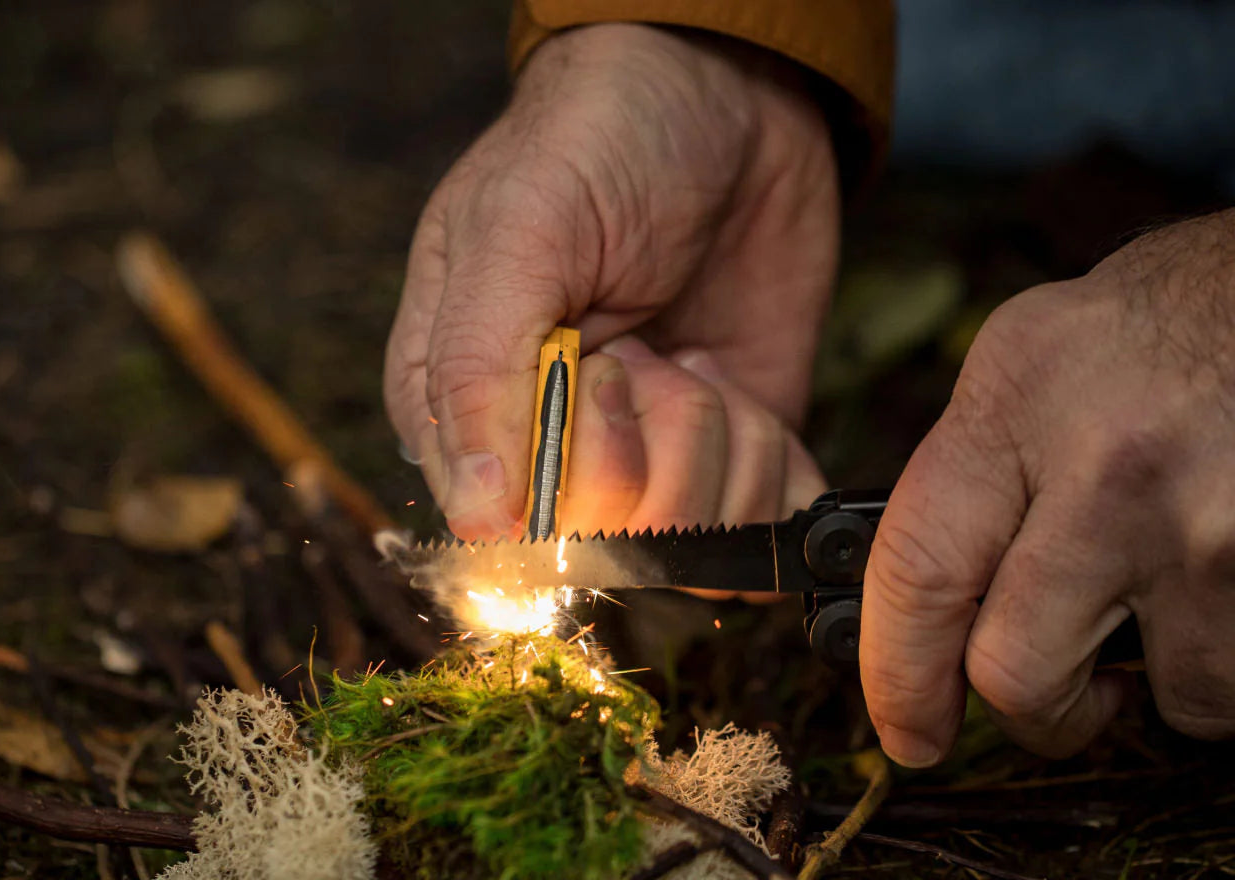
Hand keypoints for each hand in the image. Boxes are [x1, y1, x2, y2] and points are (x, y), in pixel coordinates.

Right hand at [384, 24, 835, 546]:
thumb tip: (476, 519)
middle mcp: (547, 456)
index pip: (502, 523)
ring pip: (693, 540)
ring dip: (719, 439)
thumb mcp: (518, 230)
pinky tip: (741, 388)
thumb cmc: (600, 141)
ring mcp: (645, 464)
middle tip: (648, 346)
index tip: (601, 366)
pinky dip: (775, 465)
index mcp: (459, 407)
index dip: (571, 460)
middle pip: (609, 539)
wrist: (731, 92)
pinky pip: (759, 531)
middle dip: (654, 438)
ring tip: (695, 355)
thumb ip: (477, 370)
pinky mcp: (727, 464)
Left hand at [862, 146, 1234, 765]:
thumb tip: (936, 601)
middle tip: (1077, 701)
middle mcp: (1109, 469)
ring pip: (1181, 708)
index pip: (917, 568)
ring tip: (1225, 583)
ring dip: (1199, 677)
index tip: (909, 730)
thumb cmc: (1224, 310)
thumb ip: (992, 460)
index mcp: (1023, 396)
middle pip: (1019, 674)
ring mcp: (1224, 537)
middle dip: (1046, 715)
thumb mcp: (1061, 342)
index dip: (897, 675)